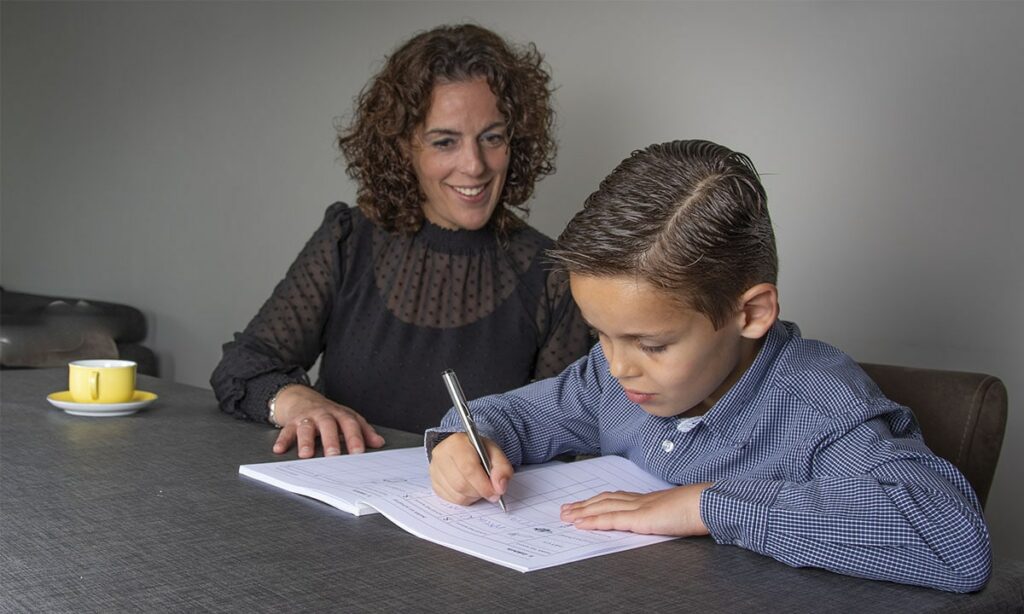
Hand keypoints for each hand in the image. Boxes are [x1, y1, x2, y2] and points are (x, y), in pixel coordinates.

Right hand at [271, 385, 384, 457]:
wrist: (301, 397)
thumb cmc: (328, 413)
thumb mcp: (346, 418)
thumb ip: (363, 430)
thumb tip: (379, 443)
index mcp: (340, 414)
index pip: (350, 424)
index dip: (355, 437)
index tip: (359, 453)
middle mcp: (323, 414)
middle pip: (328, 425)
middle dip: (331, 440)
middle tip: (333, 456)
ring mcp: (307, 417)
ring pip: (306, 427)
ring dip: (306, 441)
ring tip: (306, 455)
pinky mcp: (291, 422)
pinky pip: (285, 431)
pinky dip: (282, 440)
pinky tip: (279, 450)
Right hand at [429, 433, 512, 505]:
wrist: (466, 450)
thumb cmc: (480, 452)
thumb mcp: (496, 453)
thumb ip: (502, 469)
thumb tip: (500, 487)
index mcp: (457, 443)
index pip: (468, 468)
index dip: (483, 485)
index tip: (496, 492)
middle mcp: (441, 455)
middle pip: (461, 484)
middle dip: (479, 492)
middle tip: (490, 491)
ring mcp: (434, 470)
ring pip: (456, 494)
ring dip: (473, 496)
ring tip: (479, 487)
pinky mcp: (434, 483)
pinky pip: (451, 499)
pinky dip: (464, 499)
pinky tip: (470, 489)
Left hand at [559, 482, 713, 535]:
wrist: (709, 503)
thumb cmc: (701, 508)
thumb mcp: (679, 511)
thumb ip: (668, 514)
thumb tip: (667, 519)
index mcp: (649, 499)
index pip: (617, 498)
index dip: (599, 500)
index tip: (585, 503)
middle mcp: (640, 500)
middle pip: (605, 500)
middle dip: (584, 505)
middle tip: (566, 509)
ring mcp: (639, 507)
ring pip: (603, 508)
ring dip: (582, 512)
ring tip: (567, 516)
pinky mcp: (640, 518)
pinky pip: (611, 519)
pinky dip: (593, 521)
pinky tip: (581, 524)